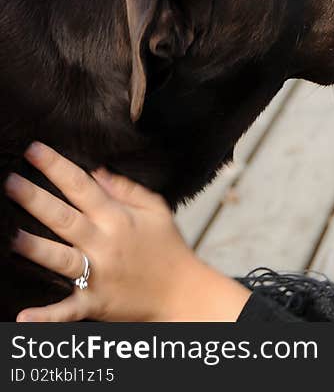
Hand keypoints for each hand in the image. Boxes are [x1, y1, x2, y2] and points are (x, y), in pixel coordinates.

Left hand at [4, 141, 250, 321]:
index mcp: (118, 219)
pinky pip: (67, 310)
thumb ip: (126, 189)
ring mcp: (99, 275)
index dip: (57, 167)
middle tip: (10, 182)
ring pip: (61, 260)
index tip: (34, 150)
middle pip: (65, 218)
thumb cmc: (168, 247)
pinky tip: (23, 317)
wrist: (183, 291)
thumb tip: (96, 170)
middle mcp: (105, 244)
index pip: (82, 187)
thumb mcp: (156, 209)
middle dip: (36, 199)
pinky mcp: (95, 303)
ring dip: (36, 249)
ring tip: (10, 236)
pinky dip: (46, 316)